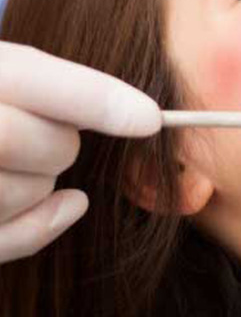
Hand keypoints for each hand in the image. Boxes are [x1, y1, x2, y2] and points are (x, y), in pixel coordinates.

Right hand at [0, 42, 160, 262]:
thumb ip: (46, 82)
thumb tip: (143, 119)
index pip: (31, 78)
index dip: (98, 99)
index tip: (150, 118)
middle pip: (47, 145)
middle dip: (61, 143)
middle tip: (38, 134)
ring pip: (35, 190)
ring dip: (39, 181)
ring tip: (4, 164)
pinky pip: (14, 239)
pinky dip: (40, 225)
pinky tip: (63, 203)